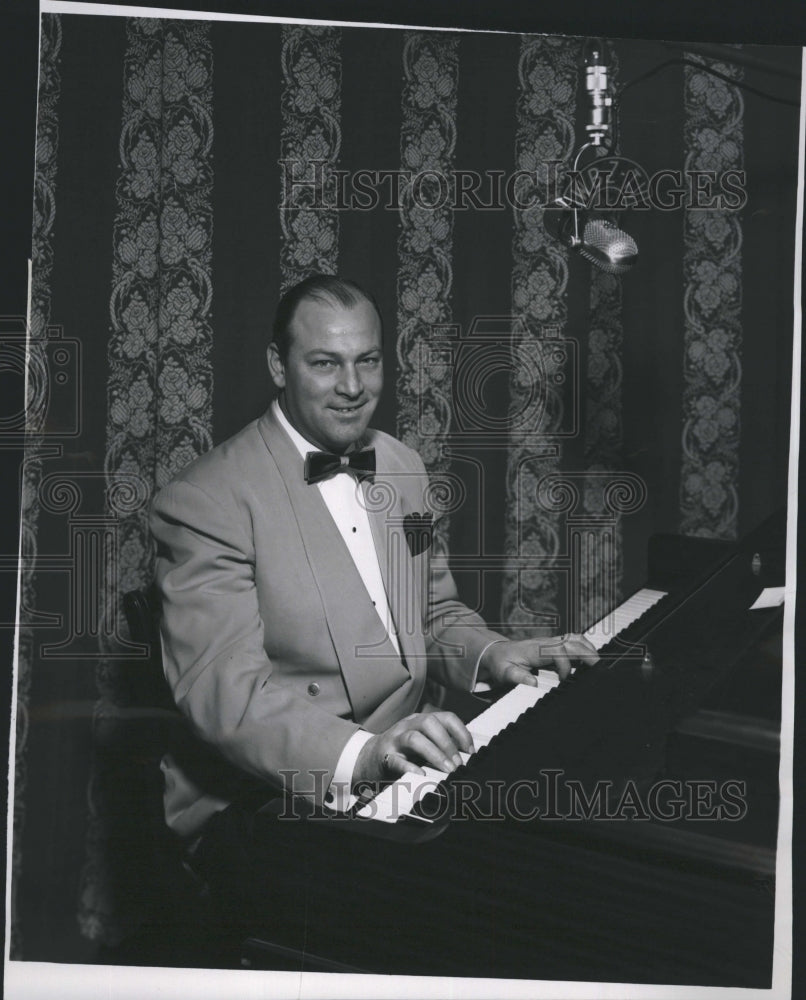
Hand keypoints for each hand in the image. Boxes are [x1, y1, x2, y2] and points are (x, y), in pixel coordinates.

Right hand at [353, 710, 473, 789]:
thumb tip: (467, 757)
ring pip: (414, 738)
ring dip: (434, 754)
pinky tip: (422, 775)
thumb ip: (440, 744)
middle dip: (448, 743)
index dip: (462, 732)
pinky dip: (410, 767)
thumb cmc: (402, 752)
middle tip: (458, 764)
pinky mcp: (384, 757)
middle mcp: (408, 725)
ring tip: (447, 770)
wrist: (368, 758)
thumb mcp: (422, 742)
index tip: (471, 752)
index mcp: (421, 720)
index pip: (446, 717)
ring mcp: (395, 739)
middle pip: (430, 723)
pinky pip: (397, 760)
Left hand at [479, 634, 598, 685]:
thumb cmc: (501, 663)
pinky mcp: (554, 646)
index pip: (558, 651)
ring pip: (575, 640)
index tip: (564, 680)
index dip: (565, 665)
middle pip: (572, 643)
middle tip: (598, 670)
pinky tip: (589, 661)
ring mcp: (551, 643)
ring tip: (598, 666)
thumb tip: (533, 684)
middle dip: (587, 655)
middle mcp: (546, 643)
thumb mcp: (504, 673)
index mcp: (536, 649)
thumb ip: (517, 678)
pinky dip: (585, 649)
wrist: (496, 652)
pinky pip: (574, 642)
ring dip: (588, 650)